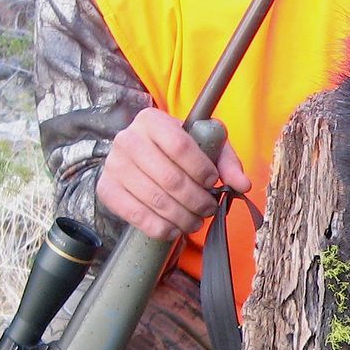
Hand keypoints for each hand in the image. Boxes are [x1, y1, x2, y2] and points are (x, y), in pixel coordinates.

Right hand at [96, 107, 251, 239]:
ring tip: (196, 220)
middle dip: (196, 200)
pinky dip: (161, 227)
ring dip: (183, 217)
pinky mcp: (107, 190)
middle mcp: (128, 139)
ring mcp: (114, 165)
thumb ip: (227, 161)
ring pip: (156, 200)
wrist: (137, 157)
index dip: (202, 169)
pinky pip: (136, 215)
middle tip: (208, 208)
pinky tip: (175, 229)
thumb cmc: (176, 149)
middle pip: (170, 178)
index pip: (181, 146)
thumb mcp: (204, 144)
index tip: (213, 182)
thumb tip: (242, 185)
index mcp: (152, 121)